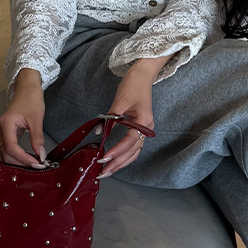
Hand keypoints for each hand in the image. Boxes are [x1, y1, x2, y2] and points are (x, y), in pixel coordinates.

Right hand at [0, 69, 46, 167]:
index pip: (11, 148)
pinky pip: (8, 148)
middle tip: (37, 165)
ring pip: (6, 153)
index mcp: (6, 124)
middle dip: (20, 162)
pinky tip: (28, 157)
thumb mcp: (37, 119)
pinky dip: (17, 155)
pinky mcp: (5, 133)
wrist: (27, 88)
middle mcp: (0, 129)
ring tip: (34, 162)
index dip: (23, 158)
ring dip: (18, 160)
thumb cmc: (31, 99)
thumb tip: (40, 155)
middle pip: (6, 153)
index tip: (36, 163)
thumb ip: (37, 139)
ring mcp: (1, 131)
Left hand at [98, 63, 155, 177]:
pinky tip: (115, 161)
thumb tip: (100, 131)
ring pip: (134, 152)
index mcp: (144, 121)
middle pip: (133, 151)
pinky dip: (124, 155)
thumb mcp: (120, 100)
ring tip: (108, 171)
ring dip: (121, 163)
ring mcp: (145, 130)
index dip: (117, 151)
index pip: (130, 141)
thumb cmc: (133, 85)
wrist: (142, 75)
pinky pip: (133, 147)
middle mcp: (147, 129)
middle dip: (118, 163)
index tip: (104, 158)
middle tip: (103, 172)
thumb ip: (110, 118)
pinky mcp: (140, 129)